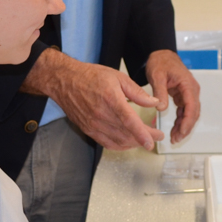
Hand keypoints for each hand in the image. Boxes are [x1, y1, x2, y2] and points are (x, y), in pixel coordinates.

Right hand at [22, 49, 163, 149]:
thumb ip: (137, 92)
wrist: (65, 81)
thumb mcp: (118, 77)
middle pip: (126, 134)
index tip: (154, 140)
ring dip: (134, 143)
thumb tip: (154, 102)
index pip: (129, 121)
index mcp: (110, 99)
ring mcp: (93, 124)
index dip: (143, 133)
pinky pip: (107, 143)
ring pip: (118, 141)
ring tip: (145, 139)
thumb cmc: (91, 76)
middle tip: (157, 136)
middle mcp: (101, 114)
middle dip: (145, 138)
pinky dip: (120, 146)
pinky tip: (128, 142)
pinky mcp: (88, 129)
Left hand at [145, 50, 200, 143]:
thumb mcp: (157, 76)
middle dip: (186, 127)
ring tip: (175, 138)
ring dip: (184, 126)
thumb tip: (161, 108)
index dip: (188, 120)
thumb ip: (160, 92)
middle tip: (176, 139)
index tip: (181, 131)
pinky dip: (180, 121)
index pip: (191, 105)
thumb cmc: (160, 62)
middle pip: (193, 112)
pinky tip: (175, 130)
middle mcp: (192, 90)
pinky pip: (184, 111)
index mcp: (188, 84)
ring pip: (190, 114)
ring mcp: (189, 93)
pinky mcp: (183, 96)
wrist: (161, 55)